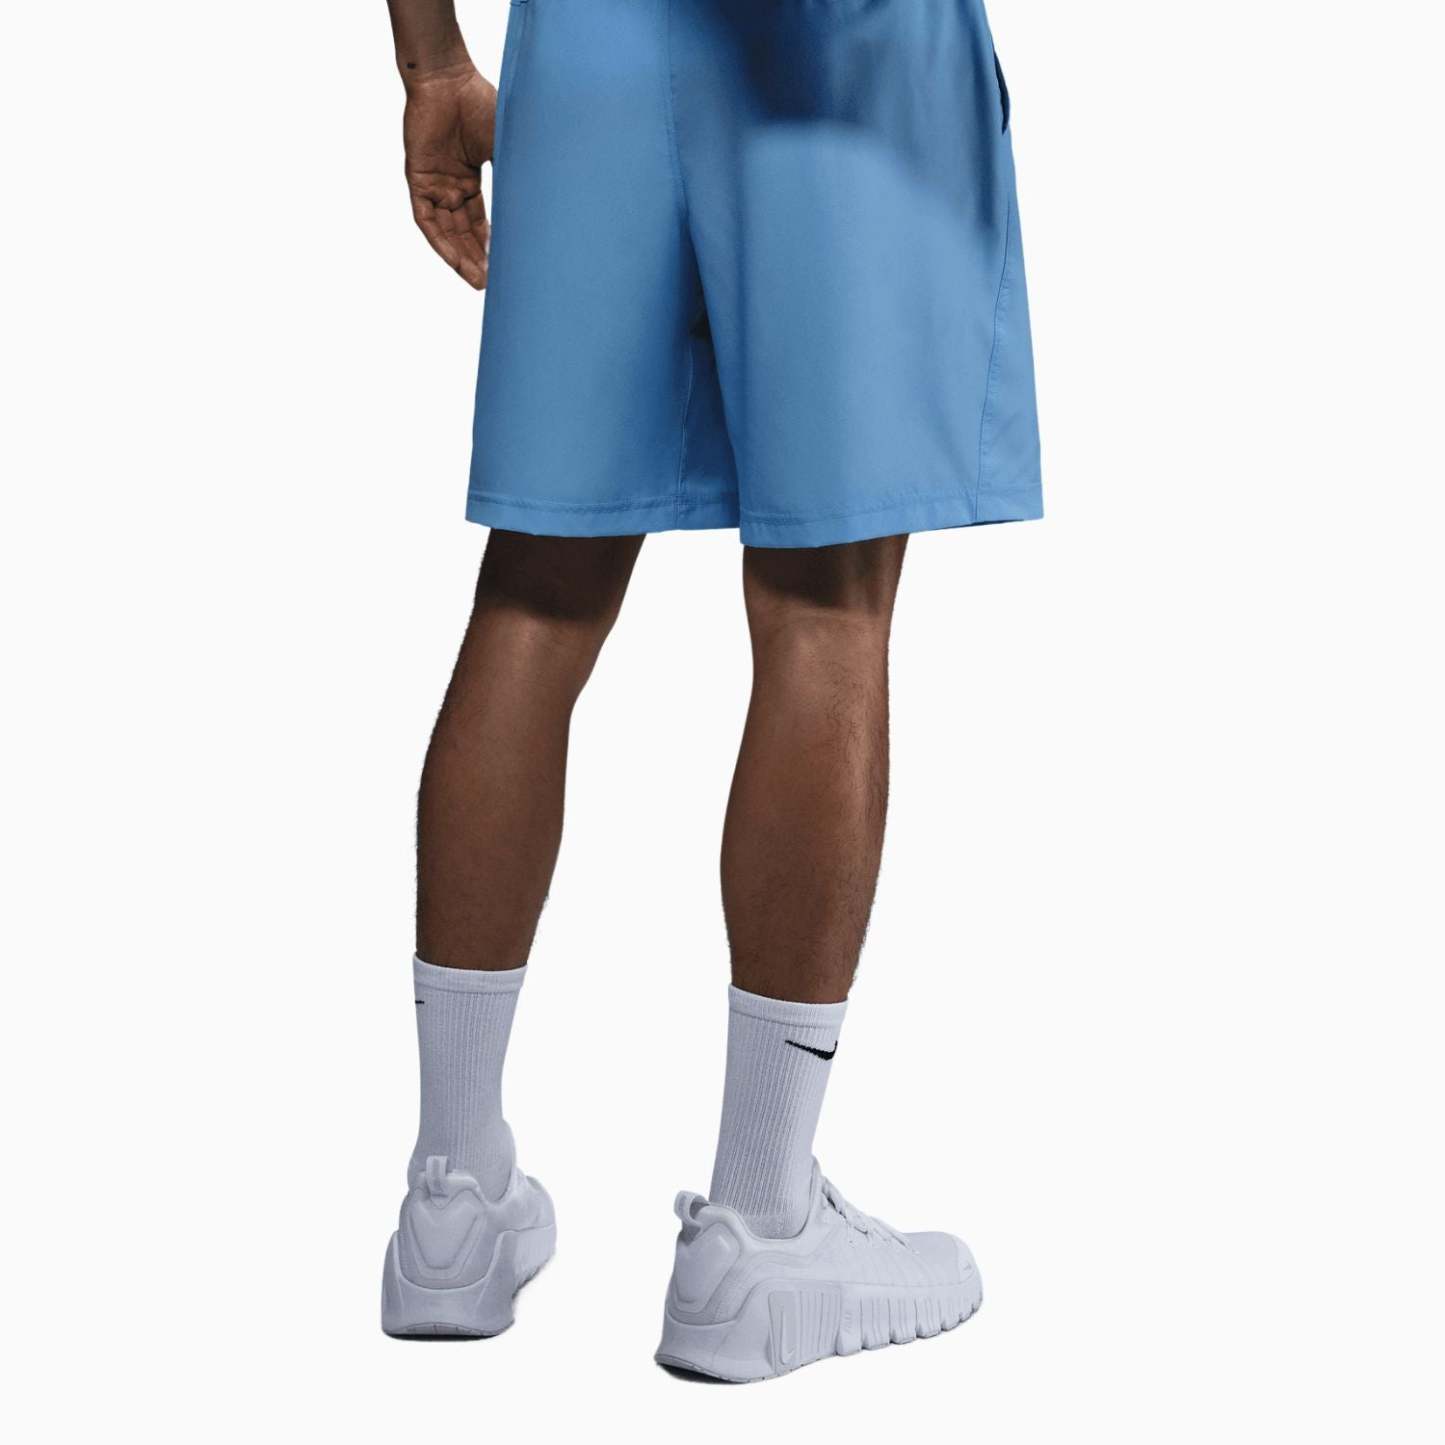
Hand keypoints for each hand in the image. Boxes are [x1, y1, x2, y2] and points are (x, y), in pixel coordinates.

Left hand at [401, 64, 495, 288]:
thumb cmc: (479, 103)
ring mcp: (433, 183)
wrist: (448, 78)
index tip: (508, 265)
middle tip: (494, 284)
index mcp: (469, 178)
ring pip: (447, 232)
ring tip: (480, 282)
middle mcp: (450, 185)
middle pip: (464, 232)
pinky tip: (456, 264)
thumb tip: (546, 206)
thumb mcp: (505, 148)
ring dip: (462, 259)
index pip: (481, 221)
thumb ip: (517, 176)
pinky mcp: (417, 180)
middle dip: (478, 259)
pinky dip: (441, 243)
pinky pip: (428, 221)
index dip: (492, 244)